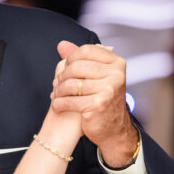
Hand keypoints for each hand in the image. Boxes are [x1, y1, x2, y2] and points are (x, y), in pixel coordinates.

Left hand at [52, 40, 138, 166]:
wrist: (113, 128)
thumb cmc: (103, 100)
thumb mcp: (96, 76)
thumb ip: (80, 59)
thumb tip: (61, 45)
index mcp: (116, 63)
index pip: (86, 51)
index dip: (70, 58)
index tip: (66, 68)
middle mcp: (116, 75)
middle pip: (76, 67)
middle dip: (62, 76)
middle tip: (57, 84)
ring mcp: (108, 90)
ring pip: (71, 84)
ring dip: (58, 91)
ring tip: (56, 94)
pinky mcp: (98, 105)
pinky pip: (69, 100)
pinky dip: (59, 103)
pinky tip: (58, 105)